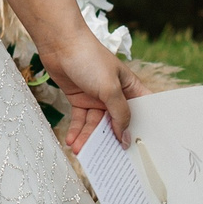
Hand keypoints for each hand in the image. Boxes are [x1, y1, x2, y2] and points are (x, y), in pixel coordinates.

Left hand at [42, 31, 142, 151]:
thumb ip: (119, 114)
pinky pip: (80, 121)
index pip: (142, 113)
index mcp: (130, 88)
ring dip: (88, 138)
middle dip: (111, 141)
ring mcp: (97, 98)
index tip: (143, 151)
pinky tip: (72, 142)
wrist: (59, 43)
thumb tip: (124, 138)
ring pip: (96, 125)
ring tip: (81, 151)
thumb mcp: (110, 88)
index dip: (143, 130)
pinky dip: (76, 132)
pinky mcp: (79, 100)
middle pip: (117, 124)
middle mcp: (115, 95)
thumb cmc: (89, 58)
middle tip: (108, 160)